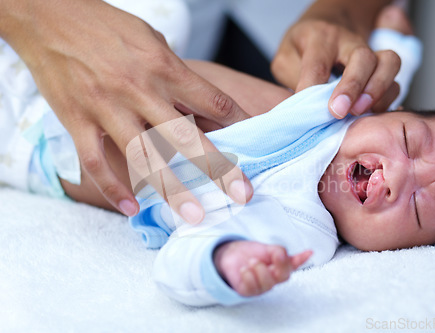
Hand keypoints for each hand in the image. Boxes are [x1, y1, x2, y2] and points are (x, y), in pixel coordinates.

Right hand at [1, 0, 252, 220]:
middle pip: (185, 136)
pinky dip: (113, 188)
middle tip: (240, 194)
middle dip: (216, 167)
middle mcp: (139, 89)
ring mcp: (106, 107)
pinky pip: (96, 162)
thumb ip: (176, 74)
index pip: (211, 101)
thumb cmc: (105, 26)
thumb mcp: (151, 40)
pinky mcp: (77, 120)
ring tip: (194, 214)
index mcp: (163, 67)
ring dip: (171, 189)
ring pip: (144, 156)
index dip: (238, 124)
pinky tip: (131, 207)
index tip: (253, 144)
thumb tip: (201, 105)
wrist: (48, 14)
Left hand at [214, 241, 312, 296]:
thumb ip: (278, 251)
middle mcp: (273, 278)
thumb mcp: (267, 248)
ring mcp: (261, 286)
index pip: (294, 264)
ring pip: (267, 284)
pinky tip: (243, 270)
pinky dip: (247, 276)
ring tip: (251, 261)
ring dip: (259, 270)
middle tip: (271, 256)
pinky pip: (251, 288)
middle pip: (283, 276)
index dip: (302, 259)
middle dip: (278, 265)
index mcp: (280, 267)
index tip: (310, 251)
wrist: (231, 254)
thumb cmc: (252, 253)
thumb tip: (284, 255)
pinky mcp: (248, 291)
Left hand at [272, 18, 400, 118]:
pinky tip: (372, 113)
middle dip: (352, 86)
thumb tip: (302, 104)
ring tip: (360, 111)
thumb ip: (292, 76)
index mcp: (320, 37)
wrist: (329, 25)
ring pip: (388, 63)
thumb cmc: (304, 46)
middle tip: (339, 112)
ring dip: (377, 90)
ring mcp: (371, 53)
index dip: (313, 87)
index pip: (318, 63)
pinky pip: (395, 81)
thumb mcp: (287, 55)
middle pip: (361, 58)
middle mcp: (350, 42)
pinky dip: (387, 99)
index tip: (308, 110)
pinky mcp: (382, 68)